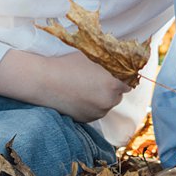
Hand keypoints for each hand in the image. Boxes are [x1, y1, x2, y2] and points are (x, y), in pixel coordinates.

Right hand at [0, 50, 130, 121]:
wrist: (44, 81)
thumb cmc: (68, 64)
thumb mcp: (93, 56)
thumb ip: (112, 60)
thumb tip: (126, 59)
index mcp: (114, 83)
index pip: (130, 81)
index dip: (124, 76)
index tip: (117, 72)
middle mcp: (110, 100)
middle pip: (119, 94)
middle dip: (112, 87)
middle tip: (97, 77)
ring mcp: (98, 112)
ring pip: (107, 103)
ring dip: (102, 96)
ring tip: (85, 85)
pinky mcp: (88, 120)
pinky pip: (96, 111)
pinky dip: (92, 104)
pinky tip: (79, 94)